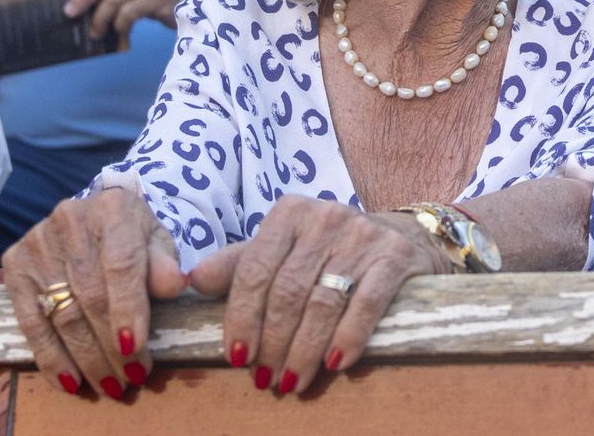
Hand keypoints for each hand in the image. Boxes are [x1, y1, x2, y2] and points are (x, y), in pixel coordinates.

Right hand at [2, 188, 187, 399]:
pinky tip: (70, 381)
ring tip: (108, 385)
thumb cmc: (131, 234)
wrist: (92, 216)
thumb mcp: (156, 240)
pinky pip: (30, 322)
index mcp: (113, 209)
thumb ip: (165, 263)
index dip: (128, 309)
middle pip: (90, 295)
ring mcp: (37, 244)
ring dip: (86, 358)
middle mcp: (70, 221)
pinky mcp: (14, 266)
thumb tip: (176, 285)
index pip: (120, 265)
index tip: (136, 347)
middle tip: (130, 378)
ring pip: (62, 313)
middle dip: (110, 345)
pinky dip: (51, 357)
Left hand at [189, 195, 452, 394]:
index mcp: (289, 212)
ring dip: (304, 351)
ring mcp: (362, 234)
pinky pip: (365, 304)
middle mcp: (325, 216)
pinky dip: (348, 338)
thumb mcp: (283, 250)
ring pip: (322, 303)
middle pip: (287, 292)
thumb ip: (240, 265)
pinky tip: (336, 364)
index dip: (242, 319)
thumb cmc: (328, 251)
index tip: (236, 359)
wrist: (400, 236)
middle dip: (273, 343)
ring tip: (293, 381)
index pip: (255, 270)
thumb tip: (193, 282)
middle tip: (266, 379)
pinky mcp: (394, 254)